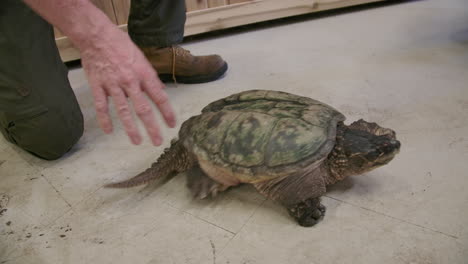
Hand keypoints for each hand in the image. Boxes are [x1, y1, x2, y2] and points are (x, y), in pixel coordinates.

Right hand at [79, 27, 175, 145]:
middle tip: (157, 141)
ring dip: (130, 128)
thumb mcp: (141, 57)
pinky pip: (102, 106)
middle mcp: (130, 81)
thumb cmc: (120, 45)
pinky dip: (104, 119)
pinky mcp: (98, 85)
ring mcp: (113, 84)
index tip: (171, 124)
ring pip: (123, 111)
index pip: (159, 96)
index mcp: (143, 73)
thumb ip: (150, 76)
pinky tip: (108, 131)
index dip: (166, 112)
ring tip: (137, 141)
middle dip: (151, 127)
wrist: (96, 36)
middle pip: (143, 108)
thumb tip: (160, 90)